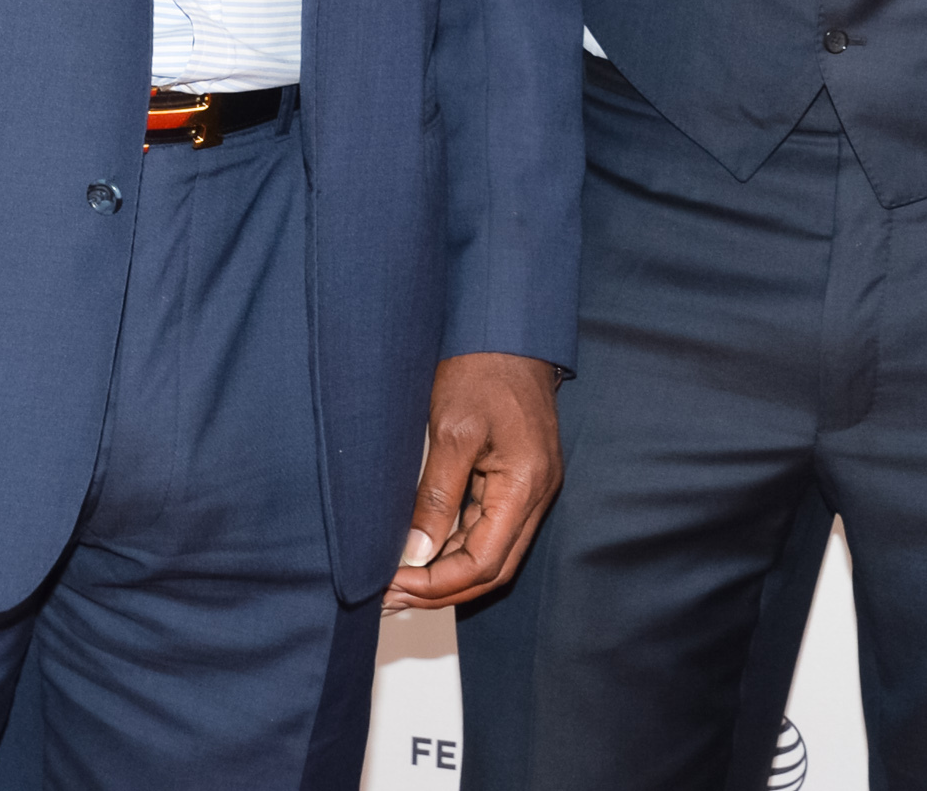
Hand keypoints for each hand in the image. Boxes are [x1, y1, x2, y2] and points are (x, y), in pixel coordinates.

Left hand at [385, 353, 563, 612]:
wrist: (507, 330)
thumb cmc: (482, 369)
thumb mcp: (451, 431)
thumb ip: (436, 497)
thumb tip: (415, 554)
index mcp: (525, 485)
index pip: (483, 563)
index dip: (436, 584)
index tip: (391, 584)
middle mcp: (537, 495)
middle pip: (492, 569)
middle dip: (441, 590)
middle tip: (389, 596)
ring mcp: (531, 489)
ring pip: (493, 554)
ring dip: (447, 574)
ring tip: (398, 581)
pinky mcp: (519, 480)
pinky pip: (491, 529)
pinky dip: (457, 548)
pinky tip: (424, 552)